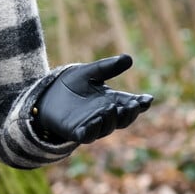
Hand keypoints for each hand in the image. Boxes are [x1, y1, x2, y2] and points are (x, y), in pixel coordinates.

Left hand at [34, 54, 152, 143]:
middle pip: (123, 118)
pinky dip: (93, 130)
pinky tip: (95, 120)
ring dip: (111, 119)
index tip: (147, 99)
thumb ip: (108, 67)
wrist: (46, 94)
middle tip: (132, 105)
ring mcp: (92, 125)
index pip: (130, 103)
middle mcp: (105, 114)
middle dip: (129, 113)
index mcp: (111, 100)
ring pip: (107, 127)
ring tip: (110, 108)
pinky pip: (88, 135)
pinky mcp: (77, 132)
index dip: (140, 103)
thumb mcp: (90, 71)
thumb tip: (129, 58)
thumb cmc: (71, 84)